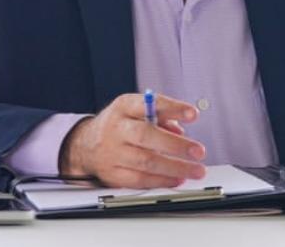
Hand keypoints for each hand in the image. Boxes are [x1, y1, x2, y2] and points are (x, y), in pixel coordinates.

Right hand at [59, 92, 205, 187]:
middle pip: (146, 136)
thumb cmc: (120, 124)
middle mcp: (116, 128)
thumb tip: (181, 131)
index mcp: (124, 107)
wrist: (86, 144)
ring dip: (174, 168)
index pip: (149, 104)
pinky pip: (139, 180)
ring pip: (145, 162)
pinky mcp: (112, 174)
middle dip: (175, 145)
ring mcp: (112, 153)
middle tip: (198, 151)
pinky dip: (161, 180)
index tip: (193, 114)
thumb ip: (161, 116)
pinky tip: (177, 179)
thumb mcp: (137, 110)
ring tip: (195, 170)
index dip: (172, 108)